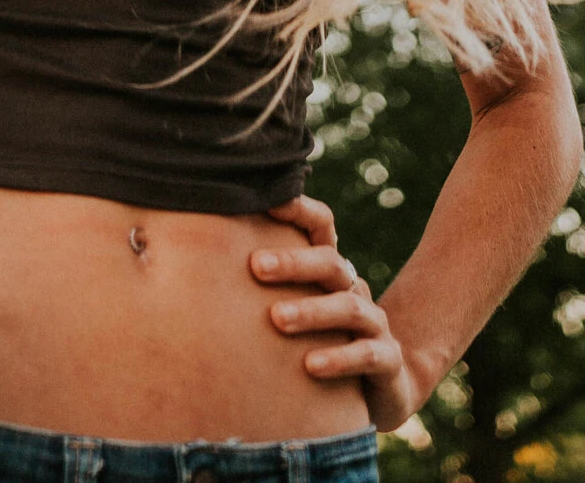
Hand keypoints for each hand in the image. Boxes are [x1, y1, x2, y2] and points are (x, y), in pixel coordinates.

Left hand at [251, 194, 415, 431]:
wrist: (385, 382)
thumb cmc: (323, 338)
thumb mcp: (297, 307)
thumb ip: (261, 287)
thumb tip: (197, 260)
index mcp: (330, 270)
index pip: (321, 226)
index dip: (299, 210)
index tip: (265, 202)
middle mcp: (354, 288)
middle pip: (330, 263)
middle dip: (293, 263)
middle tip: (256, 266)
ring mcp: (374, 322)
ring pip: (348, 307)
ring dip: (311, 311)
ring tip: (276, 319)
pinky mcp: (388, 360)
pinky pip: (368, 355)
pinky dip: (339, 358)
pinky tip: (309, 366)